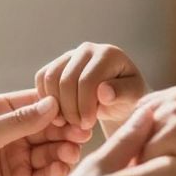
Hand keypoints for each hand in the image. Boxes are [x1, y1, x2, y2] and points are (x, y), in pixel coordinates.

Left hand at [0, 90, 82, 175]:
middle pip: (49, 127)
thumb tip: (53, 104)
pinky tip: (61, 168)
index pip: (35, 104)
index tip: (75, 109)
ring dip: (66, 150)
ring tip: (72, 152)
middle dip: (67, 129)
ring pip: (52, 151)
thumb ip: (18, 122)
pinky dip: (58, 172)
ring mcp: (19, 161)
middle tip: (82, 131)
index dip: (57, 107)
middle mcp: (12, 135)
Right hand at [35, 42, 149, 135]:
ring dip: (56, 105)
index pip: (88, 80)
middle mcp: (88, 48)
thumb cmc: (127, 99)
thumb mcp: (133, 99)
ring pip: (51, 78)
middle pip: (67, 80)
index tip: (88, 126)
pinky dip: (46, 98)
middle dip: (70, 108)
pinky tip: (59, 114)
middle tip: (77, 127)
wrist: (117, 98)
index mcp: (109, 54)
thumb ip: (122, 94)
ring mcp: (70, 54)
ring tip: (68, 123)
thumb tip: (104, 91)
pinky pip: (42, 77)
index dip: (84, 106)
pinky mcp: (57, 63)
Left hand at [132, 87, 175, 175]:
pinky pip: (148, 157)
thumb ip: (161, 132)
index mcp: (173, 95)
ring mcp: (175, 109)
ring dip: (154, 166)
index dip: (143, 148)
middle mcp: (171, 97)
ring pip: (139, 148)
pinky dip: (162, 171)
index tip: (166, 162)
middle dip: (145, 158)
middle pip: (132, 136)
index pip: (135, 123)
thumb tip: (120, 153)